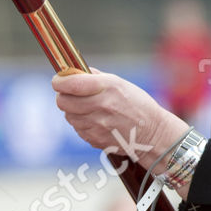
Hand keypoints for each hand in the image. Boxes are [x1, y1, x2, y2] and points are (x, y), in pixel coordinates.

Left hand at [52, 69, 188, 164]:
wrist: (151, 133)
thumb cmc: (137, 104)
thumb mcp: (119, 83)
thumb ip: (94, 77)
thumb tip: (72, 71)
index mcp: (107, 87)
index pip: (71, 84)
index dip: (59, 81)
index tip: (58, 80)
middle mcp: (101, 106)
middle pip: (63, 101)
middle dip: (64, 96)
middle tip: (71, 94)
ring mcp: (97, 125)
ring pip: (69, 116)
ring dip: (74, 111)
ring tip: (90, 108)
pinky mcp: (95, 139)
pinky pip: (78, 129)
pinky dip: (82, 123)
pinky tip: (97, 121)